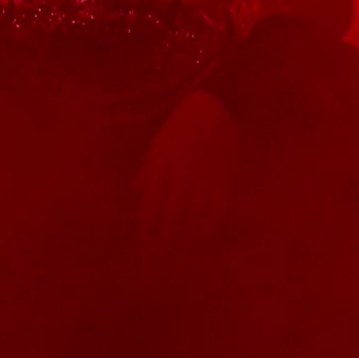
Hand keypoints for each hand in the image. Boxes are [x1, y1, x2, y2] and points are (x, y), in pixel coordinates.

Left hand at [132, 90, 240, 244]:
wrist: (216, 107)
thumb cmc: (183, 124)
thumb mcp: (160, 141)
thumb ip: (148, 167)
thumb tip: (134, 188)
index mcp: (162, 165)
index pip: (150, 205)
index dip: (146, 227)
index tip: (145, 240)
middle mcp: (182, 174)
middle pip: (171, 217)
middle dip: (166, 238)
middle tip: (164, 251)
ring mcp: (204, 178)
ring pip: (195, 218)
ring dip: (188, 237)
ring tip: (183, 247)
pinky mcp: (225, 179)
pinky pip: (218, 211)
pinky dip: (211, 227)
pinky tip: (206, 234)